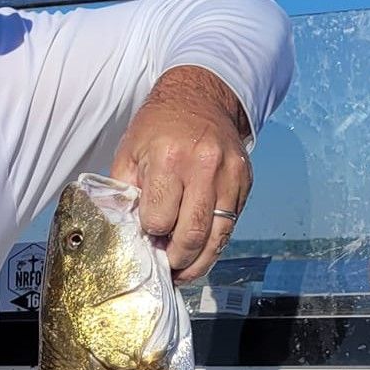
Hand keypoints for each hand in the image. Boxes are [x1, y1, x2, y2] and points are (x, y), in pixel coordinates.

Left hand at [109, 66, 251, 283]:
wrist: (199, 98)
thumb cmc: (157, 128)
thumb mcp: (128, 153)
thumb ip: (124, 193)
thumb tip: (126, 233)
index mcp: (169, 160)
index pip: (159, 219)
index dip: (150, 234)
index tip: (145, 238)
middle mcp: (204, 168)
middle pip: (192, 235)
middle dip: (177, 260)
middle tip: (166, 267)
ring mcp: (230, 175)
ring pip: (218, 236)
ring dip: (200, 262)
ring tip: (184, 272)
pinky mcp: (245, 181)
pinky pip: (231, 224)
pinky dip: (215, 242)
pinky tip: (201, 250)